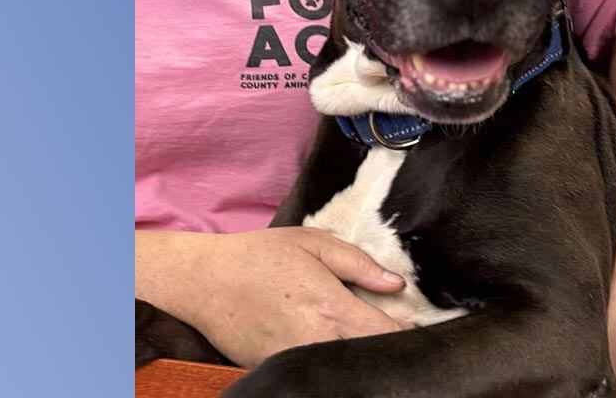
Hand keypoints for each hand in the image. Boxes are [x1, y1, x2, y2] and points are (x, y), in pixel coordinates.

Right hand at [135, 227, 412, 367]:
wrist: (203, 281)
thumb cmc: (260, 256)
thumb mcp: (312, 244)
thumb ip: (358, 264)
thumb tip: (396, 284)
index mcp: (330, 307)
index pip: (384, 334)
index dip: (404, 333)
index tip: (412, 325)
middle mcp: (315, 340)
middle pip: (365, 356)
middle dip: (380, 348)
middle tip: (388, 332)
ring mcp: (293, 361)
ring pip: (339, 367)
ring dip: (353, 357)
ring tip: (358, 339)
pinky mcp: (273, 370)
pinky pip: (310, 370)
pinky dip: (323, 362)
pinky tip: (326, 346)